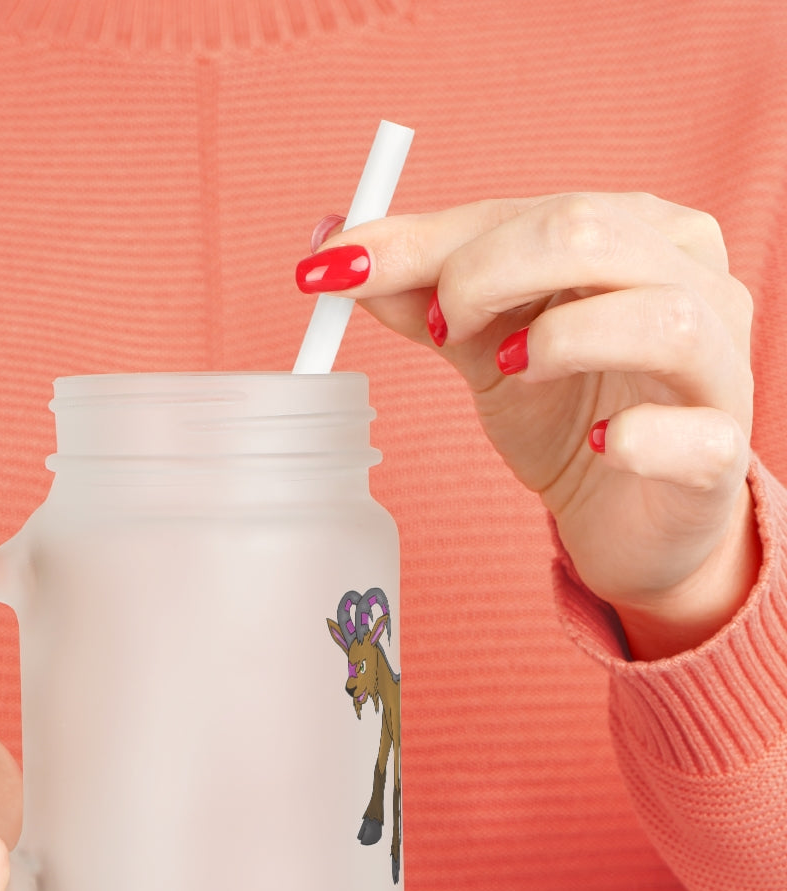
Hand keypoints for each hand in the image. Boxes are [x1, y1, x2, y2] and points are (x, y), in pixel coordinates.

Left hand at [299, 193, 759, 658]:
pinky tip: (600, 446)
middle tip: (439, 329)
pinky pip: (694, 434)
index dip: (424, 240)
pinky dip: (637, 437)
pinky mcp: (721, 455)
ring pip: (661, 317)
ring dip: (560, 340)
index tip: (336, 269)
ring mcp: (719, 366)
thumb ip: (421, 295)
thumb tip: (334, 249)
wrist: (626, 515)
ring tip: (509, 371)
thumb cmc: (564, 412)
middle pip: (590, 234)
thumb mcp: (483, 345)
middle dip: (484, 274)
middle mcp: (692, 280)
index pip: (525, 211)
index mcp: (634, 234)